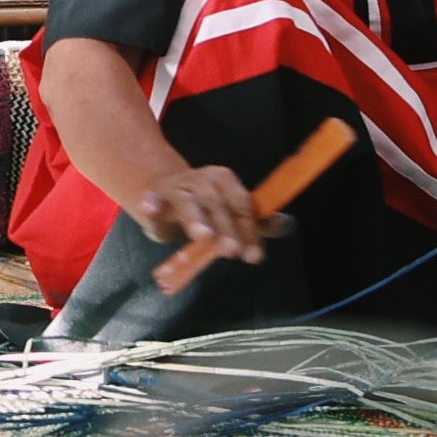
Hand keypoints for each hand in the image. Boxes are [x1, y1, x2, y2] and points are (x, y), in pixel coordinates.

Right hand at [129, 164, 271, 263]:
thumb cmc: (202, 207)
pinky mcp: (155, 196)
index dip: (249, 231)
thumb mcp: (230, 212)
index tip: (254, 256)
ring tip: (203, 236)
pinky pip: (153, 200)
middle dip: (226, 230)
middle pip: (217, 205)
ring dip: (196, 219)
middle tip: (232, 252)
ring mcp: (177, 187)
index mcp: (224, 180)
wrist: (163, 189)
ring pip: (188, 203)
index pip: (241, 206)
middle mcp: (202, 180)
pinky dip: (152, 204)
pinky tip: (150, 209)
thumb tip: (286, 223)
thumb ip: (255, 223)